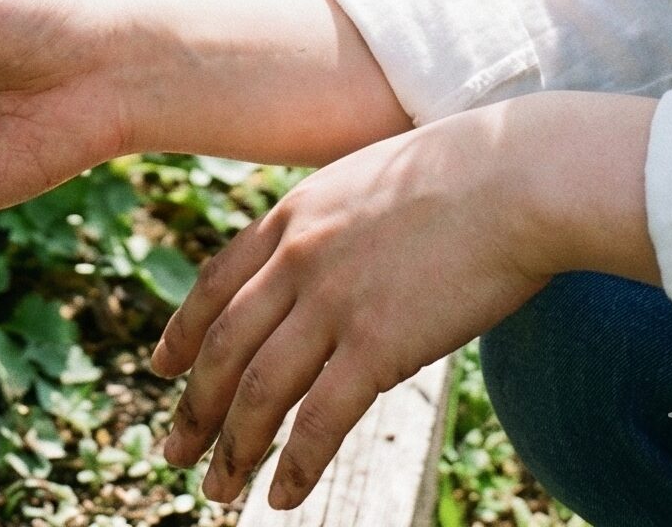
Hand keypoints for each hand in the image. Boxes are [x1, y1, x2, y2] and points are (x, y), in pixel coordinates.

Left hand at [147, 100, 557, 511]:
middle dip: (193, 406)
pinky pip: (321, 418)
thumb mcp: (365, 182)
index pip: (215, 283)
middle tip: (172, 451)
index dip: (183, 331)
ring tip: (216, 491)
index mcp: (291, 216)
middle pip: (224, 344)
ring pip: (259, 388)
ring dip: (233, 447)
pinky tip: (283, 498)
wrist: (510, 178)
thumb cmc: (459, 176)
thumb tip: (326, 253)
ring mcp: (332, 301)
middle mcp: (296, 258)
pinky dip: (295, 463)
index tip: (162, 368)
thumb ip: (331, 222)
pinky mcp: (378, 343)